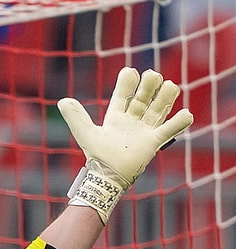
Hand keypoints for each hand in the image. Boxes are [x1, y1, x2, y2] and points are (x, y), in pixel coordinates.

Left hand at [58, 67, 192, 222]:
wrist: (107, 176)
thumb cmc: (96, 156)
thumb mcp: (85, 133)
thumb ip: (76, 117)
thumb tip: (62, 101)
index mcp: (115, 117)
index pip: (123, 95)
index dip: (127, 83)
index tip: (130, 71)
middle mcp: (131, 121)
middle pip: (144, 99)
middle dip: (149, 86)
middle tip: (152, 75)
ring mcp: (144, 130)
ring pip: (157, 109)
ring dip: (165, 97)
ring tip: (170, 86)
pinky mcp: (153, 142)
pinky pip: (169, 130)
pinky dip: (178, 123)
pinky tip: (186, 114)